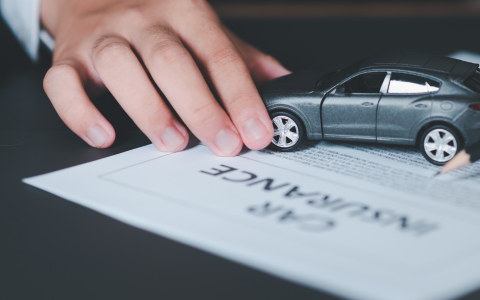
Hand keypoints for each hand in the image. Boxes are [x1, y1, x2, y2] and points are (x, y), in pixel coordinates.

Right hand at [40, 0, 289, 155]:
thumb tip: (286, 83)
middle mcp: (143, 20)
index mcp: (186, 12)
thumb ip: (244, 59)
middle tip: (224, 143)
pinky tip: (104, 135)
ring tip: (173, 143)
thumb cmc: (158, 20)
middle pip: (172, 61)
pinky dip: (80, 112)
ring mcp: (103, 36)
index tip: (257, 130)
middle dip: (201, 107)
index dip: (241, 95)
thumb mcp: (206, 30)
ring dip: (149, 110)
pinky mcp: (67, 56)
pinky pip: (63, 82)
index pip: (219, 54)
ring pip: (121, 68)